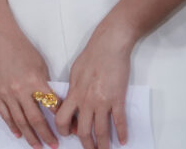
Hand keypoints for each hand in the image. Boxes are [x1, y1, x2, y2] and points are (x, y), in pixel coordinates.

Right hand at [0, 29, 58, 147]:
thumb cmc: (22, 49)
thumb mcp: (40, 66)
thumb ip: (45, 86)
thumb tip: (53, 104)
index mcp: (35, 82)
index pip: (52, 106)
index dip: (61, 120)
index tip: (68, 130)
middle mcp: (20, 90)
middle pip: (36, 119)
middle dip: (46, 135)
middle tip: (54, 145)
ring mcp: (6, 93)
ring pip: (20, 121)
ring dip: (30, 136)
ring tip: (38, 145)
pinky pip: (5, 114)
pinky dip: (12, 126)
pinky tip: (18, 134)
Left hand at [57, 25, 133, 148]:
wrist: (108, 46)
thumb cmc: (91, 57)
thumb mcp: (75, 73)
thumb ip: (73, 90)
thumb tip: (72, 102)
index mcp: (74, 94)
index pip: (63, 118)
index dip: (64, 130)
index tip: (69, 134)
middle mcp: (86, 101)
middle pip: (83, 130)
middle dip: (86, 144)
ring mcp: (103, 101)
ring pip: (101, 130)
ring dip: (103, 144)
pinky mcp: (118, 99)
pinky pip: (119, 121)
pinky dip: (121, 133)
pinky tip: (123, 141)